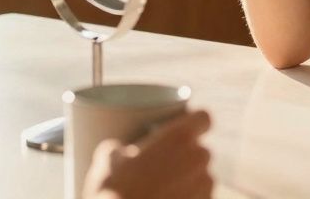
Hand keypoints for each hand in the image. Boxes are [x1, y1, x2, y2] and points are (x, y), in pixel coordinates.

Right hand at [84, 111, 212, 198]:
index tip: (183, 130)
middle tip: (160, 169)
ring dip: (187, 182)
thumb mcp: (104, 163)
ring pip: (201, 178)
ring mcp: (206, 188)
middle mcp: (199, 160)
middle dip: (185, 158)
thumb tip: (117, 150)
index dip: (194, 123)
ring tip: (160, 193)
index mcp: (179, 139)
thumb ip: (118, 148)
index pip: (203, 118)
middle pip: (200, 151)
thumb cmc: (113, 196)